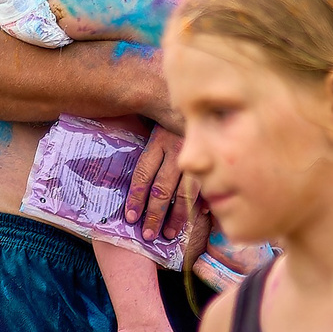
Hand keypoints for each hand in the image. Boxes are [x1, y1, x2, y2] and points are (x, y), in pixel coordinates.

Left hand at [123, 123, 203, 243]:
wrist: (198, 96)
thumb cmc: (167, 114)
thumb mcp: (153, 123)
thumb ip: (145, 147)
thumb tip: (119, 170)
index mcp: (158, 140)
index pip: (144, 173)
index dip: (136, 197)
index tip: (131, 218)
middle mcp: (176, 148)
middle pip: (162, 187)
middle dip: (154, 214)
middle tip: (148, 234)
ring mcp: (196, 154)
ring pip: (185, 191)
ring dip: (177, 216)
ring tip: (168, 234)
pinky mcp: (212, 158)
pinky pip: (207, 185)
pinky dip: (204, 201)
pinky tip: (200, 216)